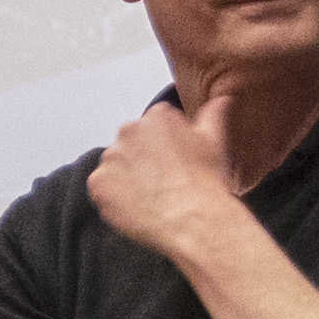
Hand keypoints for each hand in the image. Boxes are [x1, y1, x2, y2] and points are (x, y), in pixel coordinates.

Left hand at [87, 91, 247, 257]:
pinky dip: (114, 198)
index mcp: (156, 116)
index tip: (175, 164)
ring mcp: (110, 157)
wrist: (192, 218)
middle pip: (130, 145)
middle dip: (142, 161)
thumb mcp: (214, 142)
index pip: (153, 128)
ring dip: (126, 179)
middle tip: (162, 182)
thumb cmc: (205, 181)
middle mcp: (128, 130)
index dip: (165, 149)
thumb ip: (212, 115)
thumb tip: (221, 99)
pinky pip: (102, 190)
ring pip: (115, 167)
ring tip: (150, 197)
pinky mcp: (98, 183)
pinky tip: (136, 207)